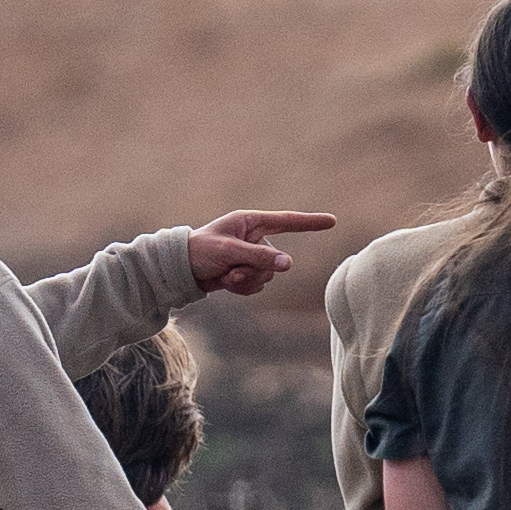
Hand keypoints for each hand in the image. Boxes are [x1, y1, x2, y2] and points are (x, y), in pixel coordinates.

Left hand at [179, 209, 339, 299]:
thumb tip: (288, 265)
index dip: (309, 223)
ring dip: (246, 281)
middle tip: (230, 269)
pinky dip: (243, 288)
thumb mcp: (229, 252)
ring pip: (267, 276)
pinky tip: (225, 283)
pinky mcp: (245, 273)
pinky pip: (257, 286)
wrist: (179, 270)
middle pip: (275, 261)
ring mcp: (251, 257)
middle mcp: (254, 238)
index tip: (331, 221)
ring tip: (225, 275)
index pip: (287, 221)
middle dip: (254, 270)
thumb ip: (258, 257)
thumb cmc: (199, 251)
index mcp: (251, 222)